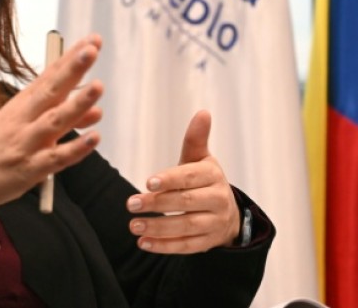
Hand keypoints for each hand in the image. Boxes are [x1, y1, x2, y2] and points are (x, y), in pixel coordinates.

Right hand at [0, 34, 103, 207]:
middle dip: (72, 70)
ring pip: (55, 120)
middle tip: (90, 51)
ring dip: (77, 104)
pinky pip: (57, 157)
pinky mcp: (32, 168)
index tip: (92, 41)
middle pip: (52, 91)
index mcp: (23, 103)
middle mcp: (25, 118)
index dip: (71, 58)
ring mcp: (28, 142)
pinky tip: (94, 137)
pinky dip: (76, 148)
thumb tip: (96, 110)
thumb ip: (62, 114)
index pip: (51, 75)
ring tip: (97, 87)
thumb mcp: (25, 123)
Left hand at [125, 110, 240, 252]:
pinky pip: (186, 246)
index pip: (191, 177)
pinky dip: (165, 246)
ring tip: (133, 225)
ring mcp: (214, 223)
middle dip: (157, 204)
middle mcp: (218, 199)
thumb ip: (196, 139)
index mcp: (213, 175)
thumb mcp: (200, 159)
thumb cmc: (204, 181)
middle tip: (130, 204)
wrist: (227, 213)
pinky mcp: (208, 242)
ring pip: (186, 227)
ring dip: (158, 228)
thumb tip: (203, 112)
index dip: (170, 179)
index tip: (148, 182)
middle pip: (187, 202)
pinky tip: (143, 243)